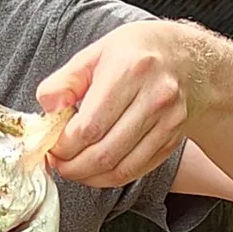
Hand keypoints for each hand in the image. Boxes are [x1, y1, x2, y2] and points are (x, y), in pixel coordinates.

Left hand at [37, 21, 189, 187]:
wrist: (184, 57)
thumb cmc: (133, 53)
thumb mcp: (93, 54)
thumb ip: (64, 82)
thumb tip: (48, 110)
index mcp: (130, 71)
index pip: (89, 126)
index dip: (63, 145)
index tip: (50, 147)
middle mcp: (154, 97)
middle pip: (105, 152)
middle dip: (73, 166)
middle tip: (57, 163)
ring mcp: (168, 121)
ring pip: (121, 168)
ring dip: (89, 177)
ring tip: (72, 168)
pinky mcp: (172, 139)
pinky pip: (137, 170)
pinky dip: (110, 177)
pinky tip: (94, 170)